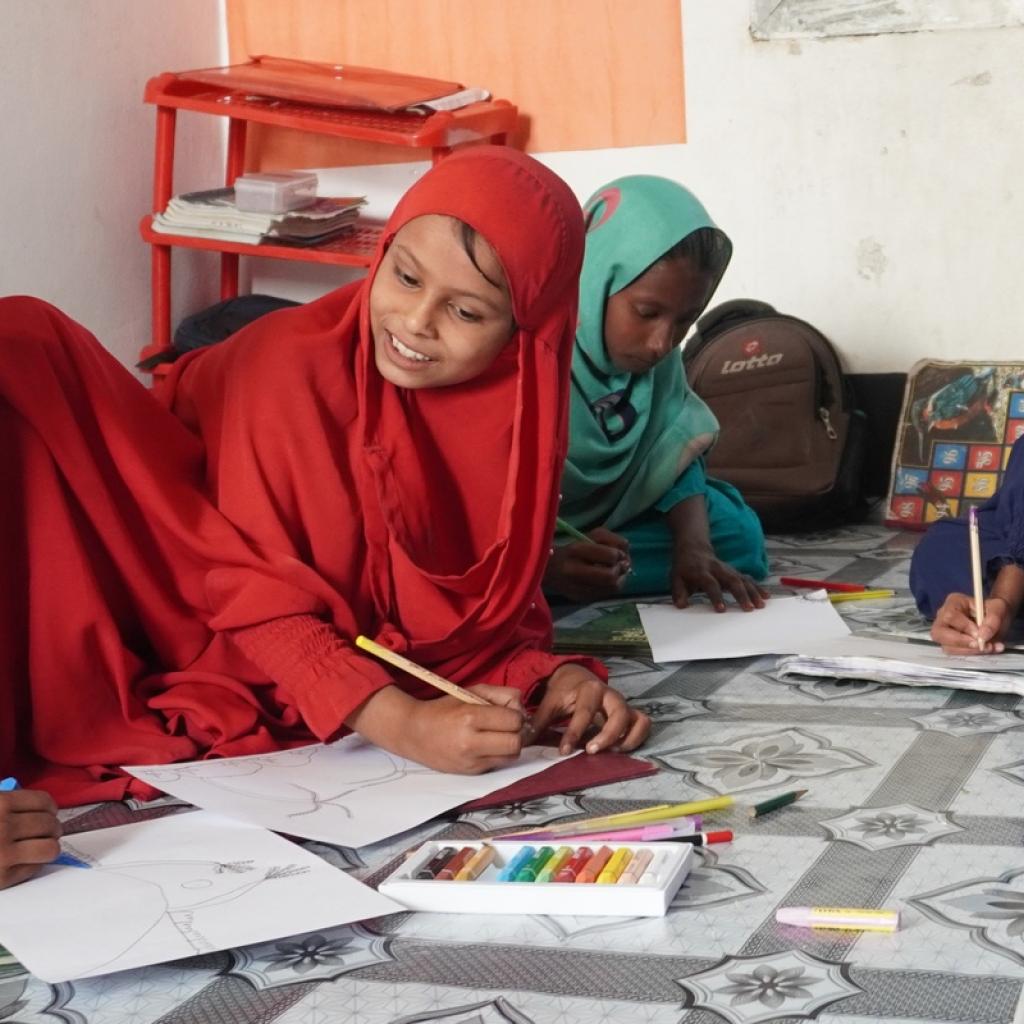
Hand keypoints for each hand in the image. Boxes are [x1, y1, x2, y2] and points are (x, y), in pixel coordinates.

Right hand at [0, 789, 60, 889]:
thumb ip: (8, 805)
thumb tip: (40, 808)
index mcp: (0, 804)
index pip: (44, 801)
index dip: (50, 808)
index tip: (49, 813)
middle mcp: (4, 827)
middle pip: (50, 824)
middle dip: (52, 828)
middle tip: (47, 832)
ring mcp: (3, 854)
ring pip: (51, 848)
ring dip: (49, 847)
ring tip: (41, 846)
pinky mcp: (2, 877)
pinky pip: (35, 868)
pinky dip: (33, 864)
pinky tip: (23, 861)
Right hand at [401, 684, 528, 774]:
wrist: (414, 733)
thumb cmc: (444, 709)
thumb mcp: (470, 692)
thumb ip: (500, 694)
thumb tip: (521, 706)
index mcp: (470, 717)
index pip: (514, 720)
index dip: (516, 715)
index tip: (507, 712)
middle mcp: (470, 742)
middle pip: (516, 742)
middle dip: (517, 732)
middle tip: (507, 726)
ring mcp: (471, 761)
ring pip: (511, 757)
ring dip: (510, 746)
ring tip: (498, 736)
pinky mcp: (471, 773)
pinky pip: (498, 764)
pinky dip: (499, 755)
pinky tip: (487, 746)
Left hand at [528, 664, 649, 754]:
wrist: (576, 675)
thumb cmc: (563, 691)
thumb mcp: (550, 702)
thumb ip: (538, 722)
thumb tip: (523, 741)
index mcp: (589, 689)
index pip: (584, 713)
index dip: (574, 733)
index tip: (564, 751)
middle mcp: (610, 695)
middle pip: (619, 714)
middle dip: (608, 735)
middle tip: (591, 752)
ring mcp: (622, 704)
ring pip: (636, 719)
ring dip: (626, 739)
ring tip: (610, 753)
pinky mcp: (630, 712)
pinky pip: (643, 723)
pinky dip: (637, 737)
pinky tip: (620, 750)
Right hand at [544, 527, 630, 602]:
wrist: (550, 569)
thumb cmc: (574, 549)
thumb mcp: (591, 535)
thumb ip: (612, 539)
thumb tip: (625, 555)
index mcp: (576, 550)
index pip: (609, 556)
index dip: (619, 555)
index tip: (619, 554)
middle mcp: (575, 571)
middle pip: (611, 577)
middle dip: (621, 570)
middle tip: (622, 565)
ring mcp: (578, 588)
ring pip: (612, 589)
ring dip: (620, 579)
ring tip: (618, 572)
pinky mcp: (582, 599)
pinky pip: (606, 595)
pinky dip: (612, 586)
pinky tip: (609, 580)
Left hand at [672, 545, 767, 610]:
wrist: (693, 548)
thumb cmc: (684, 568)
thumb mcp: (676, 578)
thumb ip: (678, 592)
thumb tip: (681, 606)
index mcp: (702, 572)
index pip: (711, 584)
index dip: (716, 596)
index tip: (722, 610)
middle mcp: (717, 569)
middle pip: (732, 580)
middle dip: (742, 594)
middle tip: (749, 609)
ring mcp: (728, 569)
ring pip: (743, 579)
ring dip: (753, 592)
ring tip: (761, 605)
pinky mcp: (734, 571)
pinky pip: (748, 578)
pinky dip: (757, 587)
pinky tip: (766, 596)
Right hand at [931, 593, 1012, 653]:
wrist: (997, 619)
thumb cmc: (994, 610)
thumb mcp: (999, 609)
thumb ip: (993, 620)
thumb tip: (982, 637)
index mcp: (953, 603)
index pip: (949, 616)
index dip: (964, 627)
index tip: (980, 634)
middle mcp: (943, 617)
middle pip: (938, 633)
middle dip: (960, 643)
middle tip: (980, 646)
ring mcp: (944, 632)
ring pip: (946, 646)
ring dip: (969, 651)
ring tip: (989, 647)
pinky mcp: (950, 644)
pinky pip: (955, 653)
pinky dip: (972, 654)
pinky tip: (987, 649)